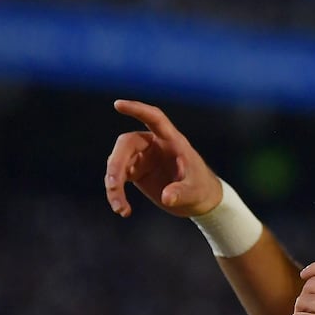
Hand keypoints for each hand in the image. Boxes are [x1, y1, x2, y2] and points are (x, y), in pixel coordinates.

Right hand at [105, 100, 222, 217]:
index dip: (137, 110)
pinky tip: (123, 210)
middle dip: (116, 164)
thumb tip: (167, 197)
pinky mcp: (135, 172)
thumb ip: (181, 193)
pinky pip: (117, 178)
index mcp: (172, 141)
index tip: (118, 104)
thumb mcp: (195, 192)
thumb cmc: (201, 189)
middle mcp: (154, 145)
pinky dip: (116, 193)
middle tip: (113, 185)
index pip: (154, 118)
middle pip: (126, 144)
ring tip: (120, 208)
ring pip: (116, 163)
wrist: (200, 201)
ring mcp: (143, 157)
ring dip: (113, 184)